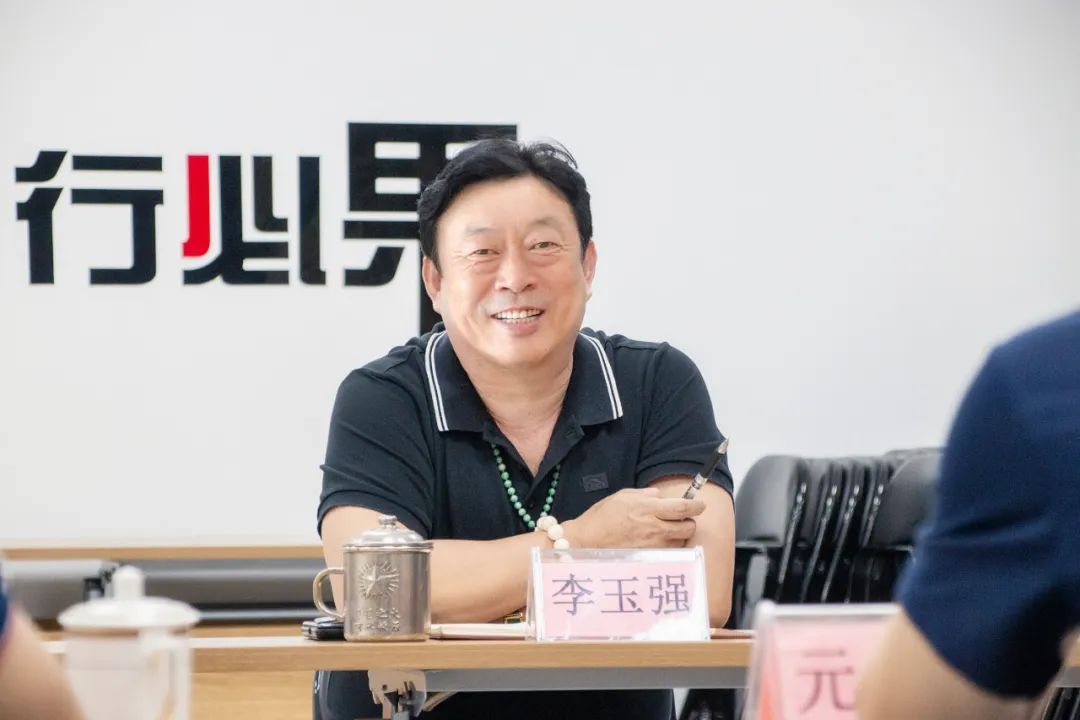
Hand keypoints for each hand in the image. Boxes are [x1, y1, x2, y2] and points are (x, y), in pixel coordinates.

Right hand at [562, 487, 704, 548]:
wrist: (587, 541)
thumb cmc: (602, 516)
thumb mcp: (624, 496)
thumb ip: (646, 495)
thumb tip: (661, 496)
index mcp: (648, 509)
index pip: (683, 508)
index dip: (697, 506)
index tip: (700, 505)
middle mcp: (654, 529)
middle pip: (688, 527)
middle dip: (689, 522)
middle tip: (682, 519)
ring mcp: (653, 546)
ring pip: (680, 541)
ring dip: (679, 536)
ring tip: (665, 532)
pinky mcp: (649, 558)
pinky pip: (668, 553)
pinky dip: (668, 547)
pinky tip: (656, 543)